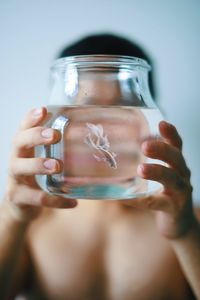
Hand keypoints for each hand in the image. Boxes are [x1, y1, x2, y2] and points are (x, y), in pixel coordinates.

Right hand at [3, 107, 76, 221]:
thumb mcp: (44, 158)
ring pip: (20, 168)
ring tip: (57, 165)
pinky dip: (55, 200)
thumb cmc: (37, 175)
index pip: (23, 127)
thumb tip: (95, 137)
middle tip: (54, 135)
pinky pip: (36, 198)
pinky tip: (72, 202)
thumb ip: (59, 149)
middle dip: (35, 136)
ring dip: (38, 165)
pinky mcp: (18, 197)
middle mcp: (16, 158)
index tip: (43, 110)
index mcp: (24, 147)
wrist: (21, 205)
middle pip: (18, 142)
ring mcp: (14, 178)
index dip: (31, 118)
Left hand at [127, 121, 194, 238]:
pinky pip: (155, 203)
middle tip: (145, 146)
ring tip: (141, 169)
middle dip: (162, 150)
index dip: (171, 134)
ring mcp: (180, 193)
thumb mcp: (159, 176)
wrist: (178, 223)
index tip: (162, 123)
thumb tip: (111, 153)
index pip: (176, 144)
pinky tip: (124, 198)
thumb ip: (145, 163)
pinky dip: (140, 200)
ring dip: (157, 172)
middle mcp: (182, 175)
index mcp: (177, 164)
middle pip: (177, 158)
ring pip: (172, 179)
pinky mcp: (173, 209)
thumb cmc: (163, 194)